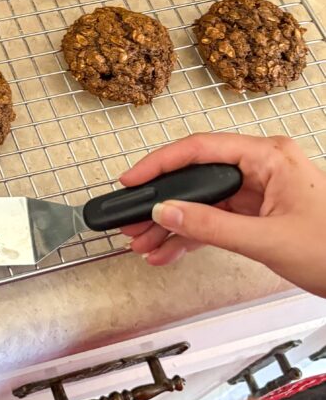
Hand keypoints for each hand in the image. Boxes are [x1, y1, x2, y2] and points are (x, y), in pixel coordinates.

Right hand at [119, 132, 325, 298]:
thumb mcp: (267, 240)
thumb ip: (212, 226)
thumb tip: (166, 211)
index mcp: (269, 156)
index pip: (201, 149)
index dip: (160, 164)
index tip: (132, 180)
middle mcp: (262, 166)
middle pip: (197, 175)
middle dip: (162, 201)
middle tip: (131, 219)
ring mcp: (260, 190)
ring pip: (203, 200)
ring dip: (173, 223)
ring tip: (144, 241)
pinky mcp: (259, 212)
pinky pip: (217, 218)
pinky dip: (193, 235)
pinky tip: (169, 250)